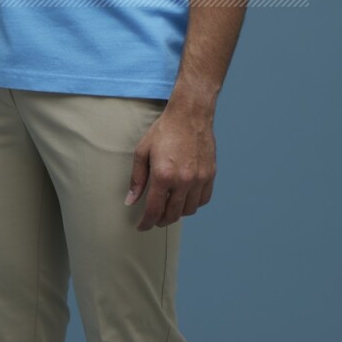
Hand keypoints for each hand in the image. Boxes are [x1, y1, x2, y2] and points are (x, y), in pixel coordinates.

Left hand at [124, 104, 216, 230]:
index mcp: (163, 175)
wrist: (190, 115)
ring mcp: (199, 179)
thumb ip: (137, 179)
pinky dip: (193, 203)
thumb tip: (131, 200)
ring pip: (188, 210)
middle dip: (160, 220)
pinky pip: (203, 200)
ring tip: (169, 207)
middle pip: (172, 214)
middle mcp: (183, 180)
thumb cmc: (165, 130)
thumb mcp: (142, 151)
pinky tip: (185, 198)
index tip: (142, 226)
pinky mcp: (210, 175)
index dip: (146, 222)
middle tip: (154, 219)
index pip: (154, 210)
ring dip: (177, 213)